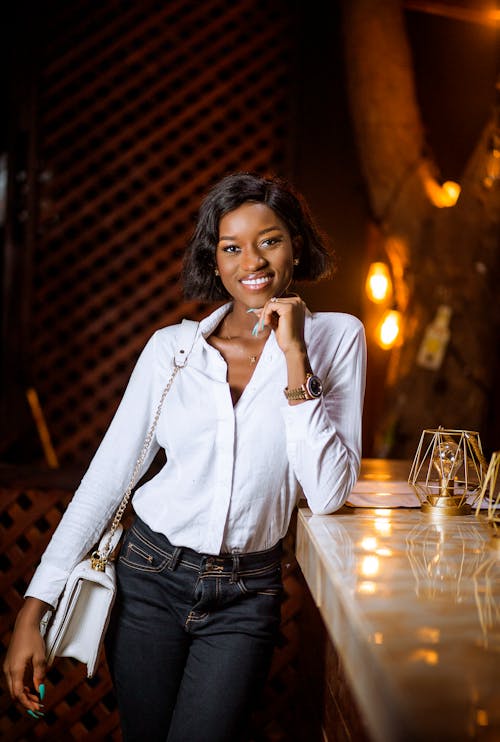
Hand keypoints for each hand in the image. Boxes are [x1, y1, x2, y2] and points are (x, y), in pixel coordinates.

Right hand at [3, 598, 48, 713]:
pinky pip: (14, 680)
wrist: (25, 624)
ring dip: (24, 693)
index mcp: (15, 670)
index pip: (19, 693)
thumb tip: (40, 690)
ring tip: (37, 697)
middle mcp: (8, 670)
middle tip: (38, 704)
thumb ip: (39, 675)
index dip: (28, 703)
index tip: (37, 707)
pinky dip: (22, 686)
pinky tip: (31, 686)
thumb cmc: (33, 639)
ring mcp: (8, 667)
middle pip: (15, 692)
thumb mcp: (40, 657)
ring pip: (14, 687)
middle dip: (26, 700)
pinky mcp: (10, 663)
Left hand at [254, 294, 306, 356]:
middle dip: (265, 312)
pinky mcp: (288, 307)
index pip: (277, 301)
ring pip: (271, 303)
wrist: (293, 347)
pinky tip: (268, 323)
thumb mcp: (277, 322)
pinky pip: (270, 306)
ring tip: (265, 324)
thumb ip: (269, 315)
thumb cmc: (286, 336)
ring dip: (264, 314)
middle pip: (273, 301)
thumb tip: (257, 310)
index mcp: (297, 304)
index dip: (268, 310)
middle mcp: (297, 301)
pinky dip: (266, 314)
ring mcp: (294, 303)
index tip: (262, 318)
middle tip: (261, 323)